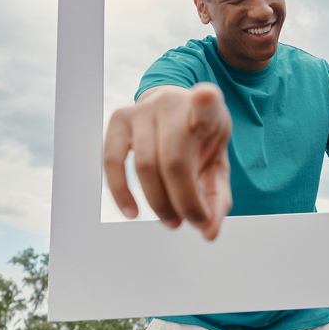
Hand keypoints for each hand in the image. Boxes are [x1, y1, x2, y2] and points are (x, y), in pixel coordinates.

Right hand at [103, 83, 232, 240]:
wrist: (176, 112)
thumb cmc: (199, 140)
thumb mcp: (217, 162)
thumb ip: (217, 196)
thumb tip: (208, 233)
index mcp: (206, 109)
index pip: (207, 102)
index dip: (205, 99)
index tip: (206, 96)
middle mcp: (172, 103)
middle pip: (173, 161)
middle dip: (182, 201)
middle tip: (189, 222)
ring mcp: (143, 109)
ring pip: (144, 165)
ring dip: (157, 202)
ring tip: (171, 221)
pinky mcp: (119, 118)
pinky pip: (111, 159)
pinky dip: (120, 190)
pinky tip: (132, 211)